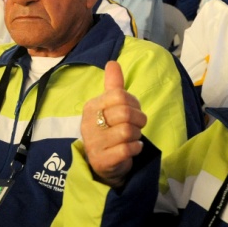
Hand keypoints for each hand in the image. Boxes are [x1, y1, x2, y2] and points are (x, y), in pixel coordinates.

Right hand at [80, 61, 147, 188]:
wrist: (105, 164)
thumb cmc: (110, 131)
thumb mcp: (111, 107)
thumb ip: (113, 85)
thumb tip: (112, 62)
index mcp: (91, 107)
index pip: (119, 95)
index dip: (134, 102)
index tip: (134, 110)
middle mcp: (88, 124)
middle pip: (125, 113)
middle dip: (139, 120)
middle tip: (137, 126)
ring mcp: (93, 143)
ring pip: (127, 131)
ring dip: (137, 135)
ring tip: (132, 138)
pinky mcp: (101, 160)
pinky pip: (127, 149)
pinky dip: (136, 148)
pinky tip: (133, 149)